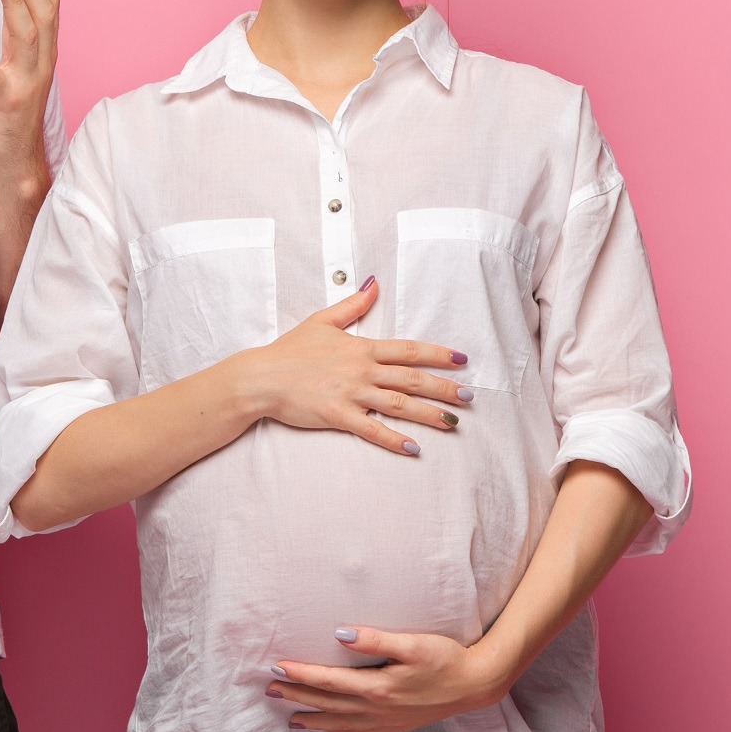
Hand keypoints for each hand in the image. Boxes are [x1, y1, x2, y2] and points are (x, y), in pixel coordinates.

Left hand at [0, 0, 60, 194]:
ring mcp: (24, 83)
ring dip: (13, 2)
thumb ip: (22, 38)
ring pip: (24, 35)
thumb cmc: (14, 114)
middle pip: (42, 14)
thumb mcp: (22, 70)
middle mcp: (41, 65)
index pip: (51, 6)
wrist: (17, 164)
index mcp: (45, 56)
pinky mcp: (3, 101)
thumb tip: (17, 2)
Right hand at [230, 278, 469, 454]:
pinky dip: (395, 440)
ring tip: (453, 423)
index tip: (462, 360)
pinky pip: (372, 429)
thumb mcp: (322, 320)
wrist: (260, 377)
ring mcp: (351, 393)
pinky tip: (414, 448)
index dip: (438, 354)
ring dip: (429, 414)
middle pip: (412, 378)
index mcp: (361, 347)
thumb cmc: (289, 350)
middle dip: (444, 388)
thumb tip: (374, 282)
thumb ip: (353, 304)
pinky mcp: (338, 416)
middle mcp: (362, 370)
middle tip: (470, 397)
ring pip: (399, 404)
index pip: (408, 350)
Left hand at [265, 627, 513, 731]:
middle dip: (297, 696)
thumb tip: (340, 633)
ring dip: (312, 718)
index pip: (328, 681)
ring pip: (339, 723)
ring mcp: (386, 721)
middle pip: (328, 703)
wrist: (475, 685)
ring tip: (290, 718)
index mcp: (377, 687)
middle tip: (270, 689)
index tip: (277, 667)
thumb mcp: (412, 643)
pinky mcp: (395, 726)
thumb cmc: (445, 658)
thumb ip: (375, 640)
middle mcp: (377, 709)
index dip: (301, 674)